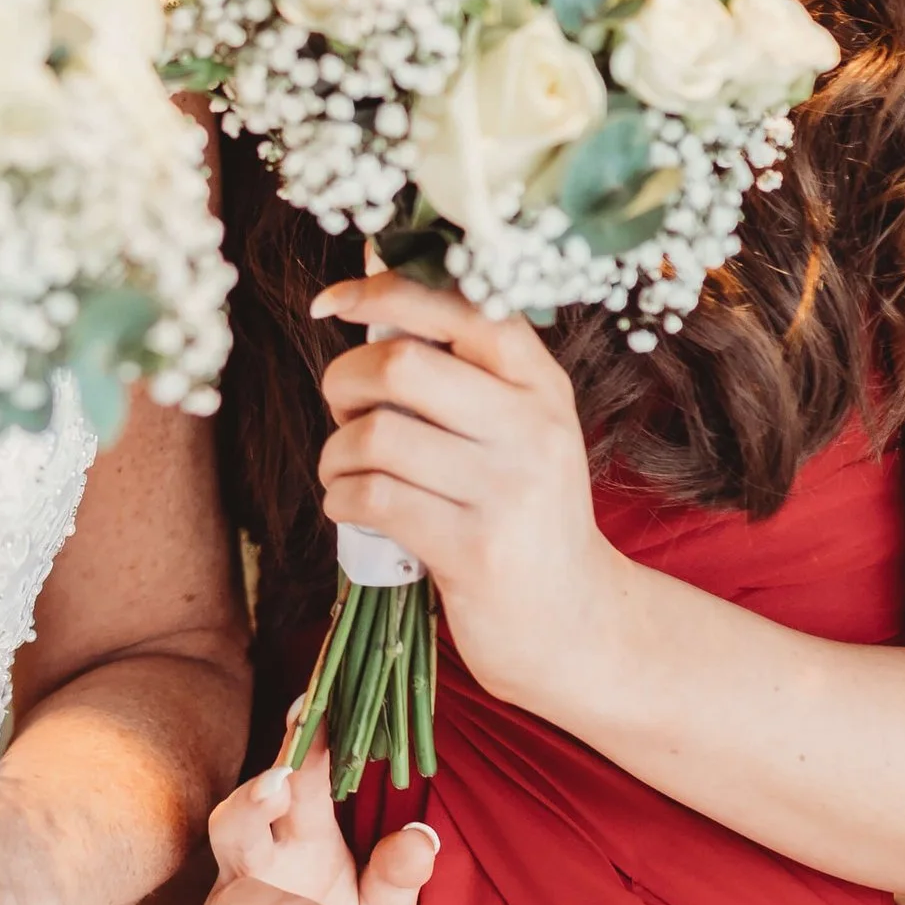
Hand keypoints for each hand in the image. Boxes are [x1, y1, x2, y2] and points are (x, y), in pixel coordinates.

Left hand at [314, 273, 618, 706]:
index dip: (382, 291)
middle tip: (344, 411)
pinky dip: (340, 498)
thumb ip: (459, 367)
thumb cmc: (520, 512)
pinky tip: (353, 506)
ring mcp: (508, 489)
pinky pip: (371, 498)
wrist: (574, 621)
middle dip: (344, 381)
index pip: (461, 305)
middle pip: (401, 365)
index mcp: (540, 383)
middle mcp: (533, 427)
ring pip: (376, 435)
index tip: (331, 302)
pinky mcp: (474, 549)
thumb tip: (368, 283)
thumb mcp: (518, 428)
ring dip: (335, 453)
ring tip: (346, 471)